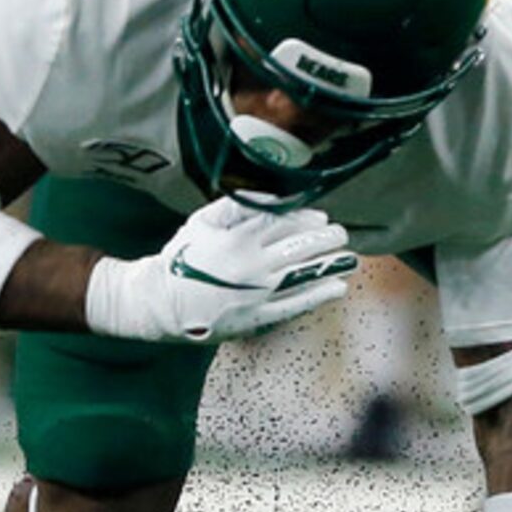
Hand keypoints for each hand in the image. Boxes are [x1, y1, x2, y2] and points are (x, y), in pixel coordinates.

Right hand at [84, 199, 357, 342]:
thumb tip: (266, 193)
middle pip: (300, 246)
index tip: (321, 217)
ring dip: (331, 265)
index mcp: (238, 237)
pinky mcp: (257, 317)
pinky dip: (319, 296)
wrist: (161, 303)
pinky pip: (295, 305)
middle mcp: (251, 264)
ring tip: (350, 259)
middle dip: (326, 239)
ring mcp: (256, 293)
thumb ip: (234, 206)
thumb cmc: (183, 258)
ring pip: (303, 274)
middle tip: (340, 234)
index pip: (283, 222)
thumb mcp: (202, 223)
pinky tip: (337, 288)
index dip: (306, 218)